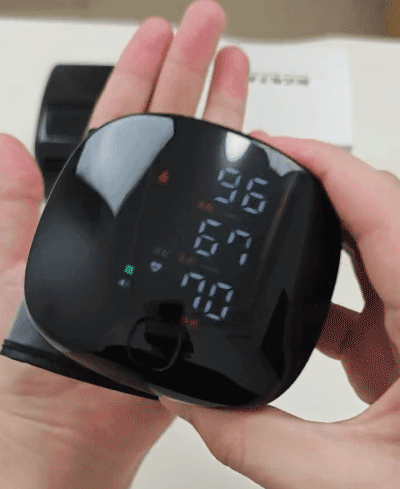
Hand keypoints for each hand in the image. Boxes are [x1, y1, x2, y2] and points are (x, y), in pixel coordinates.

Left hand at [0, 1, 250, 486]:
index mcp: (91, 209)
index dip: (138, 74)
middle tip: (212, 29)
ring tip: (239, 71)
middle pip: (166, 131)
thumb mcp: (5, 275)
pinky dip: (235, 193)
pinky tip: (252, 157)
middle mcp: (134, 220)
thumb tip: (1, 147)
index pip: (119, 125)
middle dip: (189, 74)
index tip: (160, 33)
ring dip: (219, 116)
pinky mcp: (193, 282)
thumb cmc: (28, 366)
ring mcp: (167, 246)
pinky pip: (219, 230)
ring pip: (199, 169)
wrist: (67, 430)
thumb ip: (10, 213)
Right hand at [161, 137, 399, 486]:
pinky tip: (290, 294)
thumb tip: (189, 402)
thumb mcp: (342, 482)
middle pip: (379, 215)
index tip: (279, 145)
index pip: (385, 212)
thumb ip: (254, 441)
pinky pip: (364, 289)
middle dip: (319, 182)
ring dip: (321, 226)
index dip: (331, 166)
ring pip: (372, 247)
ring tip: (271, 211)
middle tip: (267, 167)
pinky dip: (325, 279)